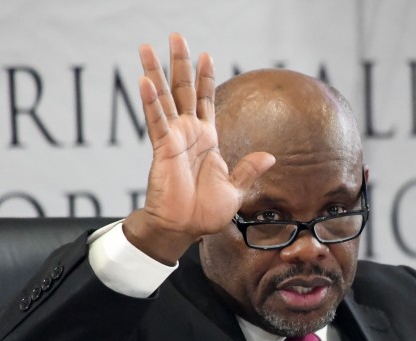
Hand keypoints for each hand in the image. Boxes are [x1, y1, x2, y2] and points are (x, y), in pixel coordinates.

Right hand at [122, 33, 275, 264]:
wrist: (184, 229)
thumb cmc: (205, 213)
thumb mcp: (236, 190)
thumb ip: (249, 170)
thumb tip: (269, 156)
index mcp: (207, 140)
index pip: (205, 100)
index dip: (205, 77)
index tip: (206, 54)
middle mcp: (189, 134)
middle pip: (183, 89)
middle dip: (179, 63)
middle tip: (175, 36)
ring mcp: (174, 139)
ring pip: (164, 98)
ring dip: (156, 72)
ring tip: (147, 47)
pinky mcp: (163, 149)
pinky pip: (156, 121)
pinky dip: (151, 101)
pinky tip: (145, 81)